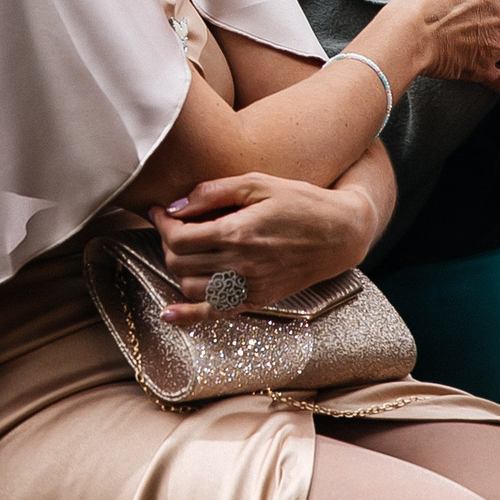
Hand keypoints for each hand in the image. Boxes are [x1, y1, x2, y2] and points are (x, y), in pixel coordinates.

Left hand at [151, 173, 376, 326]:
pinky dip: (187, 316)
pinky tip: (168, 314)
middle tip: (173, 226)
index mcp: (237, 232)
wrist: (339, 234)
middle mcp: (239, 264)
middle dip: (167, 242)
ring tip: (184, 250)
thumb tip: (176, 206)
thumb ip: (213, 192)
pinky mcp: (257, 300)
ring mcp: (248, 286)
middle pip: (179, 261)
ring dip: (177, 268)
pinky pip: (214, 314)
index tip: (160, 211)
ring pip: (189, 287)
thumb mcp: (258, 183)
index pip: (179, 236)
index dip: (162, 222)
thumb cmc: (300, 202)